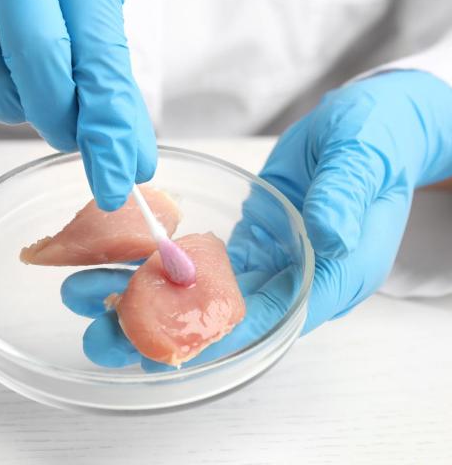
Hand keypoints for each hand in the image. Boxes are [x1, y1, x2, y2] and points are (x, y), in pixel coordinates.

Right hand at [0, 0, 155, 209]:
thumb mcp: (84, 23)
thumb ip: (109, 91)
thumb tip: (133, 162)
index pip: (98, 49)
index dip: (108, 120)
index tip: (116, 178)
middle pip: (37, 54)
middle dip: (54, 113)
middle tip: (64, 132)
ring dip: (7, 103)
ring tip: (17, 83)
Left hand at [60, 70, 451, 368]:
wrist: (369, 122)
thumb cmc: (380, 140)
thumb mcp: (365, 159)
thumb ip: (345, 195)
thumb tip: (329, 231)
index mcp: (333, 274)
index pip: (271, 320)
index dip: (217, 337)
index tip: (162, 348)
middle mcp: (294, 277)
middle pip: (225, 317)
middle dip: (161, 327)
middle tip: (103, 332)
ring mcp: (268, 260)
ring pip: (204, 291)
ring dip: (148, 297)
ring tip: (91, 296)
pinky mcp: (249, 239)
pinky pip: (202, 261)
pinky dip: (162, 265)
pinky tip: (123, 264)